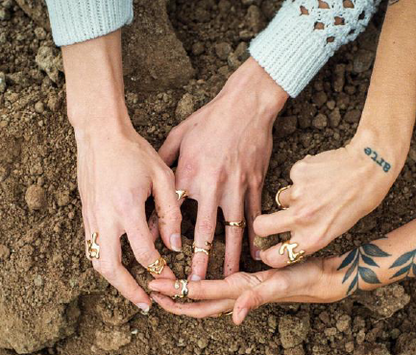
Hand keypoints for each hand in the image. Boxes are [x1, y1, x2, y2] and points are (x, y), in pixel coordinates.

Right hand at [76, 119, 180, 312]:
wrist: (101, 135)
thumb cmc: (135, 152)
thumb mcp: (162, 177)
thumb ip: (170, 212)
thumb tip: (174, 246)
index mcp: (127, 209)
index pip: (144, 253)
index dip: (160, 269)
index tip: (172, 276)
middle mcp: (105, 218)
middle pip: (111, 268)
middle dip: (129, 290)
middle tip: (146, 303)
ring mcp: (91, 217)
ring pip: (96, 261)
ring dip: (114, 280)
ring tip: (131, 289)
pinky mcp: (85, 213)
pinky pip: (91, 247)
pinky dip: (104, 262)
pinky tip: (118, 264)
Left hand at [148, 257, 341, 324]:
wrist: (321, 277)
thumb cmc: (303, 279)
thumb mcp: (280, 285)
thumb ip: (257, 299)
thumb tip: (235, 317)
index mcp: (240, 289)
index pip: (201, 293)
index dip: (176, 291)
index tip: (155, 287)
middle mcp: (238, 293)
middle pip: (198, 302)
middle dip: (174, 299)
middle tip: (151, 292)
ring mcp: (243, 291)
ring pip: (207, 300)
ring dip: (185, 297)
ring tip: (168, 292)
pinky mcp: (250, 284)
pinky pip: (221, 291)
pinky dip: (204, 290)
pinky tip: (199, 286)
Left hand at [153, 58, 287, 279]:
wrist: (246, 106)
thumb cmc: (210, 119)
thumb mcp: (179, 136)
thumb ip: (163, 161)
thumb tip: (151, 182)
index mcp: (189, 174)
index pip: (172, 212)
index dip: (163, 238)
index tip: (158, 260)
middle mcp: (212, 186)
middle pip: (204, 231)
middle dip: (199, 261)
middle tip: (194, 285)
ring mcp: (237, 187)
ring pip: (233, 230)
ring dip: (229, 258)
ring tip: (227, 279)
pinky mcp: (255, 184)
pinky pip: (255, 216)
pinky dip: (256, 237)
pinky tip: (255, 255)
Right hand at [254, 132, 399, 267]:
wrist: (369, 168)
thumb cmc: (357, 202)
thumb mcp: (335, 229)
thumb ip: (309, 234)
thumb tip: (288, 238)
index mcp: (314, 237)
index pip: (277, 257)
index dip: (268, 256)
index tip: (265, 253)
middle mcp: (302, 218)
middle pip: (261, 226)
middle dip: (260, 226)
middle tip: (267, 223)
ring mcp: (298, 194)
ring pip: (282, 198)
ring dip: (293, 196)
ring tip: (317, 191)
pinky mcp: (297, 173)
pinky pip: (292, 179)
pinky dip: (302, 178)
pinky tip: (319, 176)